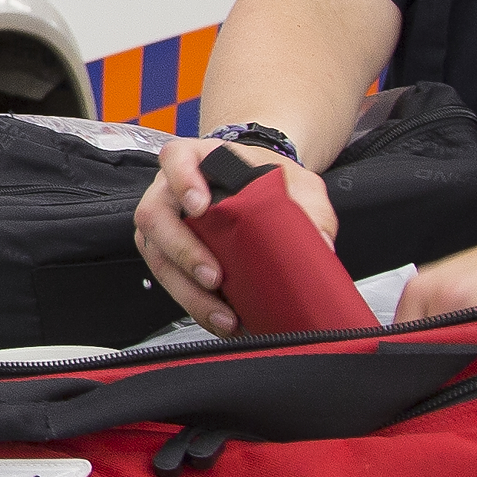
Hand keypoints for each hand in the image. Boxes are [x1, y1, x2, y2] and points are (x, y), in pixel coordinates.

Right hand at [133, 138, 336, 336]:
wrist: (264, 194)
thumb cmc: (271, 182)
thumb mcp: (298, 184)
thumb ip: (310, 207)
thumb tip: (320, 243)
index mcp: (200, 160)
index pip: (176, 159)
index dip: (182, 181)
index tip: (200, 207)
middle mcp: (171, 190)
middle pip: (156, 216)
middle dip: (183, 251)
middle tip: (213, 277)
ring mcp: (165, 223)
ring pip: (157, 255)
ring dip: (186, 289)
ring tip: (221, 313)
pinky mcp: (167, 255)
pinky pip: (167, 279)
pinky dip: (192, 302)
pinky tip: (218, 317)